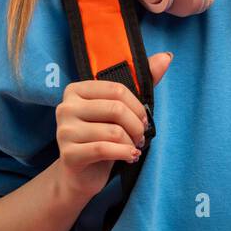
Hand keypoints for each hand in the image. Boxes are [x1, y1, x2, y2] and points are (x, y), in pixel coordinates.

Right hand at [55, 52, 172, 202]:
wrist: (81, 173)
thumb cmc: (101, 137)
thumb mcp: (120, 109)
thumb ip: (142, 82)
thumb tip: (166, 57)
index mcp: (76, 90)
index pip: (116, 89)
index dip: (137, 106)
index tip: (143, 119)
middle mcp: (65, 107)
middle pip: (116, 109)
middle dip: (136, 126)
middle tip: (140, 137)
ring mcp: (64, 130)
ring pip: (113, 132)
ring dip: (131, 143)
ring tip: (132, 148)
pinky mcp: (68, 154)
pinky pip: (104, 149)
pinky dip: (124, 153)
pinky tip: (129, 157)